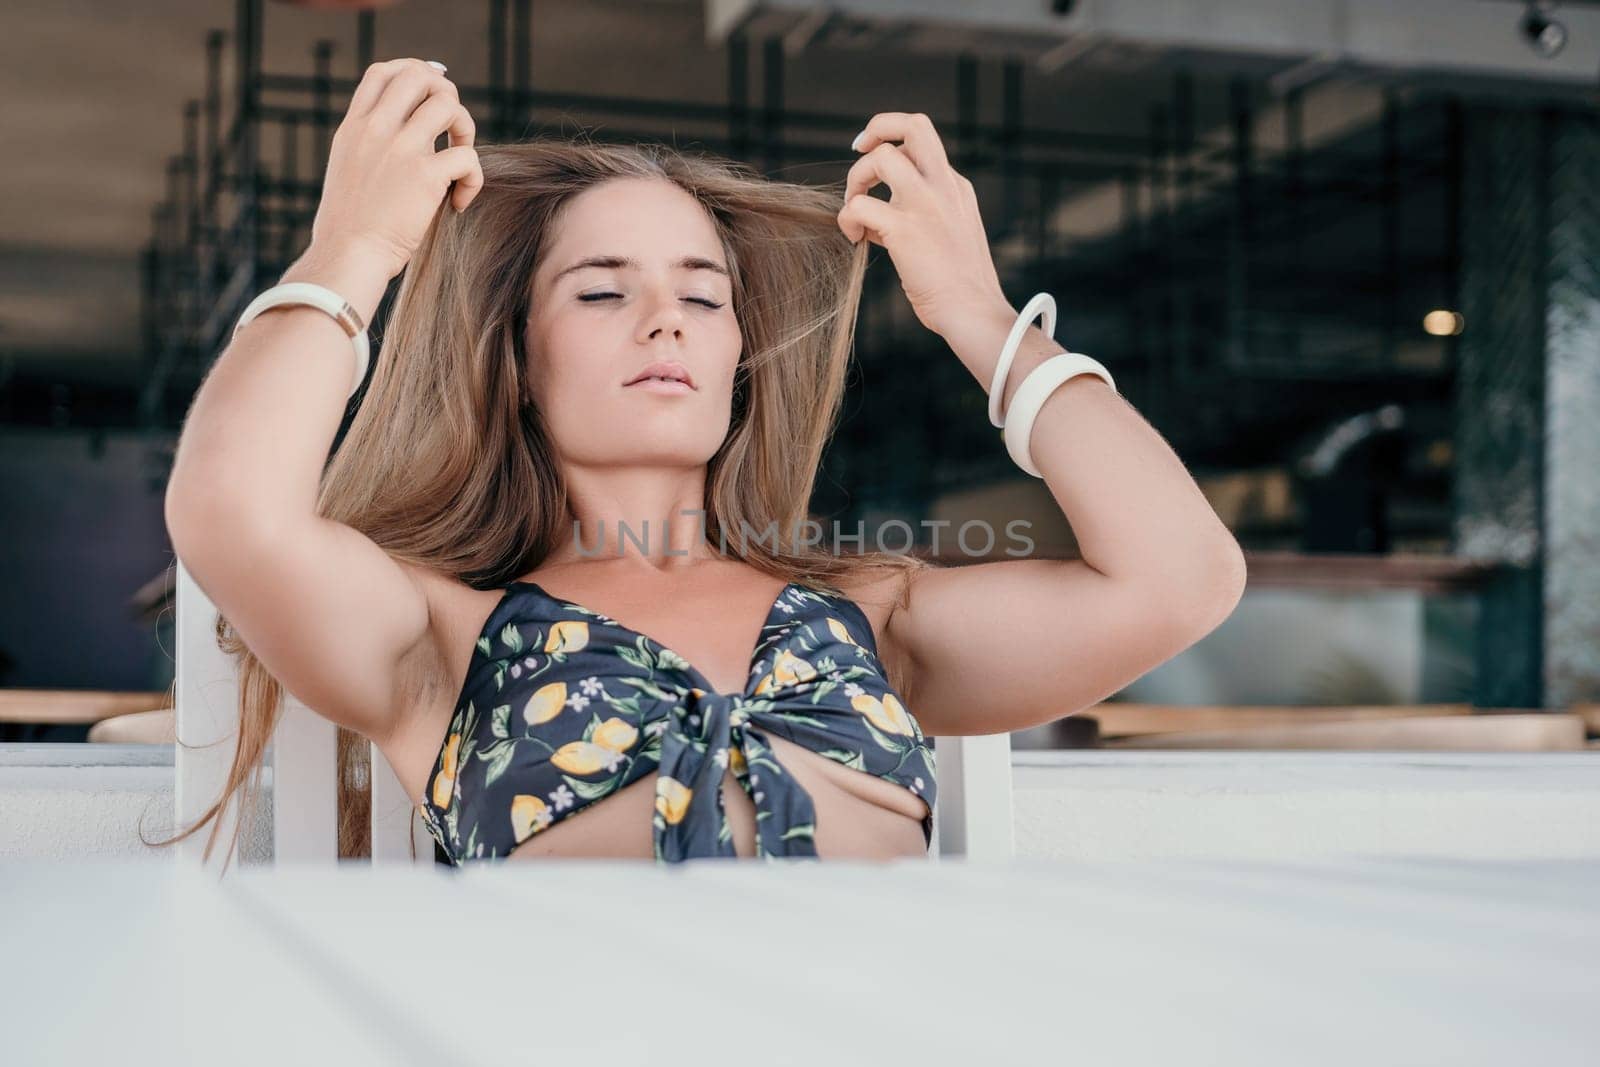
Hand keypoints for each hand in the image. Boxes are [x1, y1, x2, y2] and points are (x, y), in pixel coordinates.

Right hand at [307, 57, 483, 280]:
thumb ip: (370, 144)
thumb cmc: (349, 225)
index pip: (383, 71)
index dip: (414, 73)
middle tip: (450, 127)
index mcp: (354, 126)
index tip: (430, 96)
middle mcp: (376, 129)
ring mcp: (401, 149)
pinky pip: (468, 156)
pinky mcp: (426, 177)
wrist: (347, 255)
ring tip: (458, 162)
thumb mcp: (347, 168)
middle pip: (419, 74)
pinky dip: (473, 180)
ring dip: (465, 129)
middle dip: (445, 92)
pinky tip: (459, 202)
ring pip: (449, 104)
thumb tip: (404, 130)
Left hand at [837, 112, 1009, 338]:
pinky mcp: (905, 230)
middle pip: (914, 125)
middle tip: (858, 152)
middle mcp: (943, 187)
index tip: (872, 150)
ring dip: (856, 178)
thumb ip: (920, 214)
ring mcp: (925, 205)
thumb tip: (873, 215)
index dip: (893, 139)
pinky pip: (858, 206)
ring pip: (881, 157)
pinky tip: (855, 239)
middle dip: (878, 128)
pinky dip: (847, 218)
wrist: (973, 310)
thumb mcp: (949, 234)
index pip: (923, 141)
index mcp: (955, 186)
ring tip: (855, 209)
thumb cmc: (958, 284)